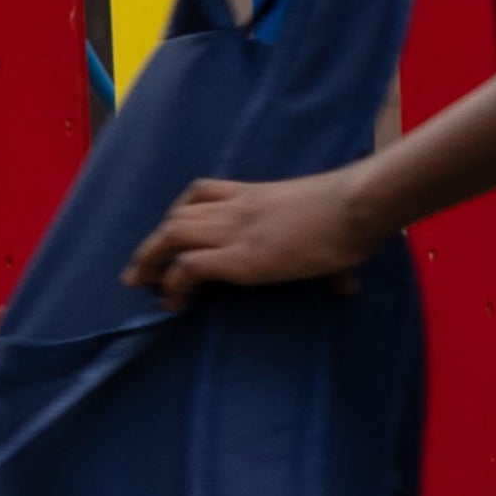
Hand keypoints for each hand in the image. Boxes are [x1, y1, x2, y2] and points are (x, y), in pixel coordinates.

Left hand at [125, 167, 386, 308]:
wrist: (356, 205)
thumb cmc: (353, 212)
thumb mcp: (329, 225)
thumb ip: (331, 259)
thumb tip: (347, 287)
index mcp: (255, 194)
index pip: (201, 192)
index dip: (180, 214)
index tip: (170, 237)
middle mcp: (236, 209)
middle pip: (177, 217)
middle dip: (154, 243)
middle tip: (140, 271)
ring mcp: (235, 232)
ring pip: (171, 236)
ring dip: (150, 260)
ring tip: (140, 286)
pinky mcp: (240, 258)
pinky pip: (188, 267)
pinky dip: (173, 283)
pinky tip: (171, 302)